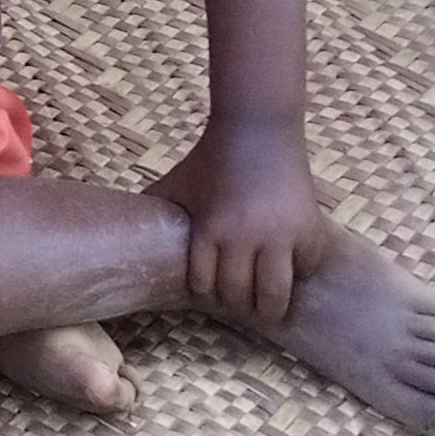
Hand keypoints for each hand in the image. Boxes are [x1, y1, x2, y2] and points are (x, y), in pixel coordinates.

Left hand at [145, 118, 330, 326]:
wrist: (256, 128)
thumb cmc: (209, 158)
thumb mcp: (176, 184)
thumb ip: (156, 210)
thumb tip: (125, 234)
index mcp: (210, 229)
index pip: (205, 285)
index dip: (206, 291)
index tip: (210, 291)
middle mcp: (246, 237)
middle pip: (240, 295)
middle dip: (236, 302)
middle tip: (238, 303)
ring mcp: (282, 237)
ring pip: (276, 294)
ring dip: (269, 305)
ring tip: (266, 306)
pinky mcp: (309, 231)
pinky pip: (304, 268)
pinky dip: (297, 271)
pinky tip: (287, 266)